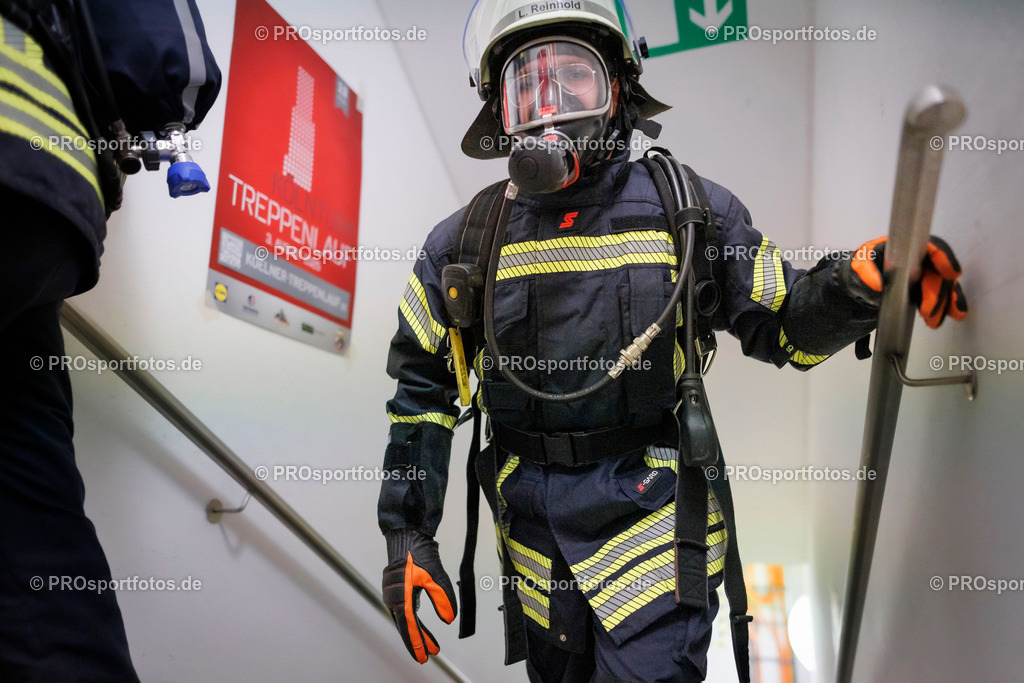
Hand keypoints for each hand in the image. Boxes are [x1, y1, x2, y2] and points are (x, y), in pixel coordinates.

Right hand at [382, 529, 456, 663]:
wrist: (407, 536)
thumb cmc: (417, 554)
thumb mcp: (435, 576)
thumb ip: (443, 599)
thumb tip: (449, 619)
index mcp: (400, 597)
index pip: (409, 627)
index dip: (417, 643)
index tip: (425, 656)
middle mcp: (393, 598)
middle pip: (407, 626)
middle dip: (419, 641)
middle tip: (430, 654)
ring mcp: (394, 594)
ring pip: (406, 620)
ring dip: (418, 632)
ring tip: (431, 645)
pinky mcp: (398, 590)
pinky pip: (405, 611)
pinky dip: (414, 621)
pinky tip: (421, 626)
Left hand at [846, 235, 967, 327]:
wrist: (861, 282)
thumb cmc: (863, 267)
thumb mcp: (859, 264)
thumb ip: (866, 271)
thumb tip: (877, 284)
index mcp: (907, 248)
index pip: (931, 247)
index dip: (944, 258)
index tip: (949, 272)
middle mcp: (921, 260)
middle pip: (939, 273)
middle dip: (937, 293)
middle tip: (927, 310)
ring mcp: (927, 275)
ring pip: (945, 287)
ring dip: (943, 304)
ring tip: (932, 320)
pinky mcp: (929, 290)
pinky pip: (946, 297)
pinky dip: (950, 307)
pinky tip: (952, 315)